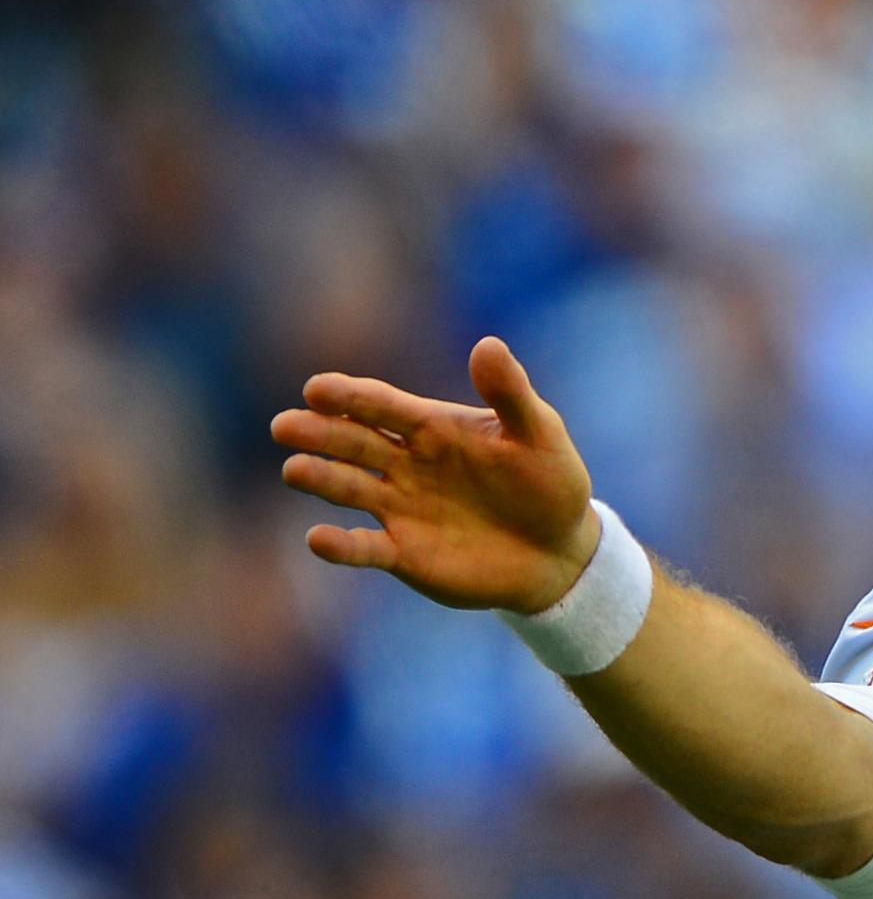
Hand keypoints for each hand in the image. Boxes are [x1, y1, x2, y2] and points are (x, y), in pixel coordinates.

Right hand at [273, 337, 597, 613]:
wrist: (559, 551)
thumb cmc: (549, 483)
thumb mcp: (539, 435)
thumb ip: (510, 394)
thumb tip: (488, 345)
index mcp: (431, 427)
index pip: (381, 405)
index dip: (350, 396)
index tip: (318, 388)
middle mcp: (405, 463)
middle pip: (353, 441)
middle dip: (319, 432)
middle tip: (286, 425)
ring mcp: (400, 507)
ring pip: (349, 488)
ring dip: (321, 478)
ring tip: (296, 470)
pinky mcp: (404, 553)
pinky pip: (365, 548)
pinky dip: (340, 546)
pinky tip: (319, 540)